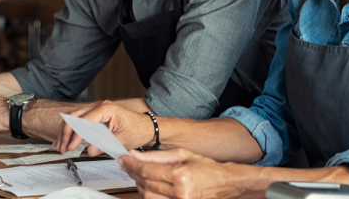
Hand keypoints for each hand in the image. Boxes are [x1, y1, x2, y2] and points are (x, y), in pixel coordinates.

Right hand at [54, 100, 153, 155]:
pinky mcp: (96, 116)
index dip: (76, 135)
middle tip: (63, 147)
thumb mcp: (122, 139)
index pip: (84, 121)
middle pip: (74, 117)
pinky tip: (65, 139)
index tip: (72, 147)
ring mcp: (97, 110)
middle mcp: (100, 106)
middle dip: (66, 133)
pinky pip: (79, 121)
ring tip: (61, 145)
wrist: (147, 127)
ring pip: (74, 118)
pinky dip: (71, 131)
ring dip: (66, 132)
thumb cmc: (139, 129)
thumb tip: (89, 150)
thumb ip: (104, 144)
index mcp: (106, 109)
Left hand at [119, 148, 256, 198]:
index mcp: (181, 175)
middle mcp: (180, 192)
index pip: (146, 170)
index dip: (131, 165)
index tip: (123, 159)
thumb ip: (156, 156)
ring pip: (148, 196)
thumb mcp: (182, 154)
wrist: (225, 183)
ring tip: (140, 175)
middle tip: (128, 165)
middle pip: (145, 184)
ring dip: (140, 185)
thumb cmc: (207, 168)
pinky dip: (149, 194)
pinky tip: (149, 186)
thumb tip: (135, 155)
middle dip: (133, 174)